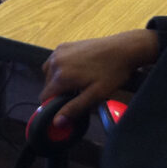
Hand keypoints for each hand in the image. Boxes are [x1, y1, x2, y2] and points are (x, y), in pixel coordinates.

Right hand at [39, 29, 158, 126]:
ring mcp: (59, 52)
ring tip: (76, 81)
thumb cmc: (112, 72)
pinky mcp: (64, 46)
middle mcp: (56, 62)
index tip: (67, 105)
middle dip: (58, 91)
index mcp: (61, 76)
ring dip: (57, 79)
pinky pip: (54, 61)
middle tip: (77, 92)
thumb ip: (74, 108)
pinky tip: (75, 70)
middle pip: (46, 85)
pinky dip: (60, 68)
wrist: (122, 49)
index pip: (44, 96)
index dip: (54, 104)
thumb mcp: (95, 95)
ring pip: (48, 72)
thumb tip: (57, 121)